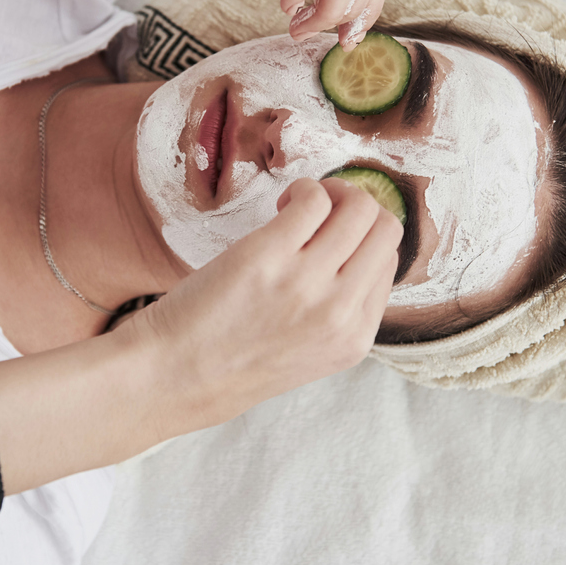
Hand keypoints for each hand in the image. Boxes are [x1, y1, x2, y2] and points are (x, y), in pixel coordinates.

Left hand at [117, 177, 400, 427]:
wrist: (176, 375)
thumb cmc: (232, 358)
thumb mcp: (309, 351)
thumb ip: (339, 309)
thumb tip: (355, 247)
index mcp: (355, 338)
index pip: (389, 263)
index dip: (362, 239)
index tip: (331, 236)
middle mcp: (340, 313)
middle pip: (386, 228)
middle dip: (358, 207)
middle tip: (322, 211)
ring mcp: (306, 283)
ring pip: (359, 207)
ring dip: (331, 192)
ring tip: (297, 207)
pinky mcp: (268, 256)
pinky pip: (313, 199)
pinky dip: (303, 189)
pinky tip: (280, 203)